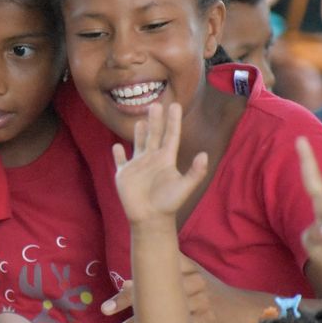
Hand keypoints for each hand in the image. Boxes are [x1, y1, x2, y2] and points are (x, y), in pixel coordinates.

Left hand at [102, 259, 263, 322]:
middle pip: (152, 287)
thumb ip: (166, 276)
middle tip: (105, 309)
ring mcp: (199, 297)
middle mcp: (191, 278)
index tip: (114, 294)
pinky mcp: (207, 316)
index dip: (131, 283)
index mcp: (185, 266)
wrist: (246, 311)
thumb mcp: (192, 278)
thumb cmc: (213, 295)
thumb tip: (131, 283)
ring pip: (160, 311)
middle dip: (126, 299)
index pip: (152, 270)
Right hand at [113, 103, 207, 227]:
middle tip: (156, 103)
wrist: (150, 219)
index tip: (175, 104)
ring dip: (139, 132)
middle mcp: (152, 159)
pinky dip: (118, 154)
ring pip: (139, 144)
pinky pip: (120, 161)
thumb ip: (195, 172)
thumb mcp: (184, 187)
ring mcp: (137, 166)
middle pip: (154, 135)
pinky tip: (116, 146)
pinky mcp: (124, 175)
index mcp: (166, 159)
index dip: (173, 121)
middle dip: (156, 120)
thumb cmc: (168, 204)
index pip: (171, 135)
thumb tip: (205, 154)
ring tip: (141, 120)